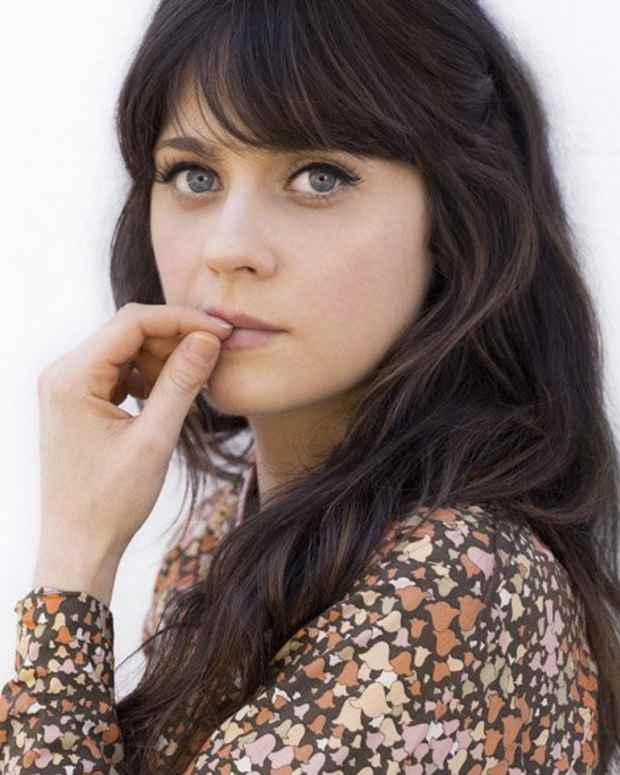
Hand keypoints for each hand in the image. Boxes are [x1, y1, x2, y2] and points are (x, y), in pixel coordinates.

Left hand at [36, 303, 232, 562]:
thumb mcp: (154, 439)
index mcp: (71, 377)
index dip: (181, 321)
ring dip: (164, 358)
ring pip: (126, 350)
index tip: (221, 332)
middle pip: (128, 332)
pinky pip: (119, 372)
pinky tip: (173, 394)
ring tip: (197, 380)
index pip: (132, 322)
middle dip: (175, 338)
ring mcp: (68, 387)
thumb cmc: (110, 501)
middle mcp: (62, 374)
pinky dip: (149, 376)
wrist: (80, 545)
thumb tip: (207, 339)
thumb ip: (181, 383)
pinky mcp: (78, 401)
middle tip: (216, 354)